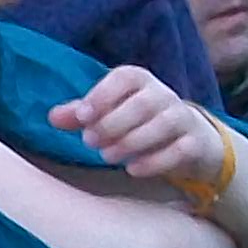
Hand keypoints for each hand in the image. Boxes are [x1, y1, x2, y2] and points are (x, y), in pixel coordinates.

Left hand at [50, 64, 226, 185]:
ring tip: (108, 156)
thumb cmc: (137, 122)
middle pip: (143, 103)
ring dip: (132, 142)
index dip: (102, 95)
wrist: (188, 138)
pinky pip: (180, 150)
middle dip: (113, 124)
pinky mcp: (195, 143)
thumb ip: (81, 114)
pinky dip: (155, 161)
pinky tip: (133, 169)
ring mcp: (183, 118)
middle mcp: (164, 95)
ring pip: (164, 124)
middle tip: (90, 142)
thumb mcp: (108, 114)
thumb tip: (52, 117)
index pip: (124, 77)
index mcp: (139, 81)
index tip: (82, 117)